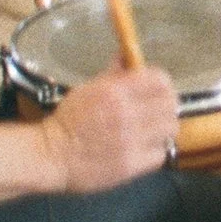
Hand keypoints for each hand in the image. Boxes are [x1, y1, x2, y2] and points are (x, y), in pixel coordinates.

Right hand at [40, 65, 180, 191]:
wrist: (50, 156)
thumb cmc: (67, 122)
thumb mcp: (87, 89)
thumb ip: (113, 74)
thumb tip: (127, 56)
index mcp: (115, 92)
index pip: (160, 80)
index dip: (163, 84)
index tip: (158, 90)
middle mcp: (126, 114)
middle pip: (170, 104)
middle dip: (166, 106)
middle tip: (157, 112)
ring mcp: (130, 141)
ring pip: (170, 128)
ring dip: (164, 128)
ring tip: (152, 131)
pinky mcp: (130, 165)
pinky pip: (160, 154)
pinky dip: (156, 151)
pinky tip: (144, 149)